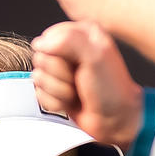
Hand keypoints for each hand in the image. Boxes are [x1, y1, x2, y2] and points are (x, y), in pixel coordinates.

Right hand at [32, 21, 143, 149]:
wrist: (115, 121)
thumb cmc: (112, 90)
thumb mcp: (96, 57)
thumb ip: (68, 40)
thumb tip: (40, 44)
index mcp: (81, 34)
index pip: (48, 37)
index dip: (59, 54)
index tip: (78, 63)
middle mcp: (69, 50)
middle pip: (41, 58)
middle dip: (60, 75)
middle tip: (79, 81)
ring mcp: (61, 71)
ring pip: (38, 77)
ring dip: (59, 90)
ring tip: (77, 93)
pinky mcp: (55, 90)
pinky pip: (39, 94)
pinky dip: (56, 103)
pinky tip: (71, 102)